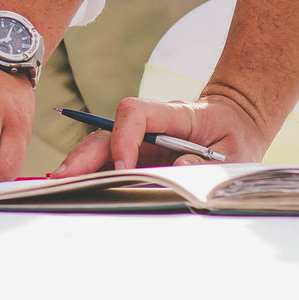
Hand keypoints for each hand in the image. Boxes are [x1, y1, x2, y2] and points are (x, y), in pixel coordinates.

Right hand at [54, 93, 270, 175]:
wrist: (237, 120)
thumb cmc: (236, 135)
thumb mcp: (235, 151)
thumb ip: (209, 161)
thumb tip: (180, 167)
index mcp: (174, 115)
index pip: (136, 113)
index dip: (124, 138)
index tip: (125, 168)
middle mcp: (151, 124)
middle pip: (108, 132)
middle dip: (85, 155)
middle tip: (64, 178)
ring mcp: (142, 138)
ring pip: (103, 146)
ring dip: (81, 164)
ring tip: (60, 185)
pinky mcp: (140, 152)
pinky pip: (111, 159)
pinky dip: (93, 172)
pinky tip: (76, 185)